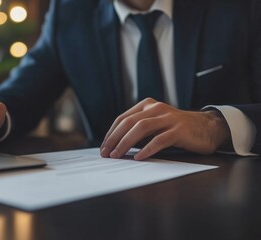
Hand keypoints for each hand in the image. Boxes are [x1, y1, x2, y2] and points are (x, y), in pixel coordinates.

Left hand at [100, 98, 230, 159]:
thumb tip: (116, 145)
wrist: (207, 128)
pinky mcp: (179, 130)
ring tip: (117, 155)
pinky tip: (138, 157)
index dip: (111, 133)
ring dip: (126, 143)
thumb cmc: (177, 129)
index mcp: (147, 106)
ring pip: (141, 128)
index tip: (104, 147)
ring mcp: (168, 118)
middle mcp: (156, 109)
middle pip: (129, 122)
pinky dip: (147, 149)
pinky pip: (159, 140)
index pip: (122, 118)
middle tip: (106, 153)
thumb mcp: (155, 125)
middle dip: (114, 139)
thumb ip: (138, 130)